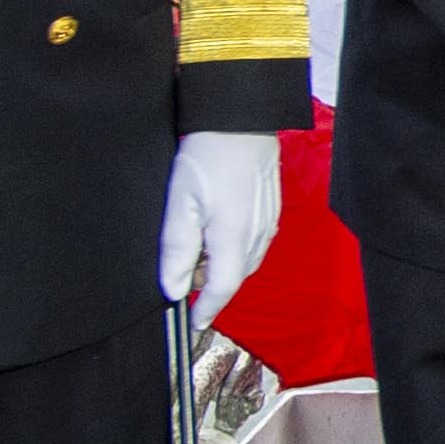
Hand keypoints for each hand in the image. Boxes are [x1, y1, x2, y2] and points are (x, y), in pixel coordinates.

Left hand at [159, 131, 283, 330]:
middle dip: (211, 284)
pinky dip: (234, 248)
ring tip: (198, 247)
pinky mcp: (271, 210)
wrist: (241, 120)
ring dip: (222, 266)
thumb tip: (173, 289)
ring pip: (245, 261)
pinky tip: (218, 230)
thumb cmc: (208, 156)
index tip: (194, 323)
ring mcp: (268, 222)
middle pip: (234, 277)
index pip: (222, 290)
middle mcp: (257, 236)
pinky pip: (254, 243)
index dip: (207, 311)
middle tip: (184, 272)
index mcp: (234, 239)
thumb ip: (176, 250)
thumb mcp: (180, 203)